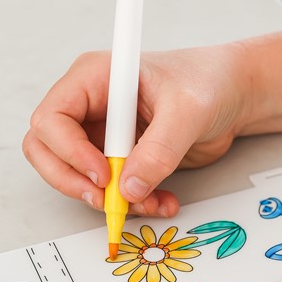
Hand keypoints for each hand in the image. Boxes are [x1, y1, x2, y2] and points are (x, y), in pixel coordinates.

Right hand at [23, 27, 281, 213]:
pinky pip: (110, 188)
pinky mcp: (120, 156)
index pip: (51, 119)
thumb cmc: (209, 82)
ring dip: (108, 198)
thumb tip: (129, 188)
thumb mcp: (187, 112)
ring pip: (76, 175)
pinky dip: (131, 202)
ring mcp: (102, 132)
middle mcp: (90, 105)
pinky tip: (162, 200)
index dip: (69, 152)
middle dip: (73, 182)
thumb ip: (158, 150)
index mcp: (94, 78)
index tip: (104, 175)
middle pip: (47, 150)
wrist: (234, 95)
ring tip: (149, 203)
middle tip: (108, 201)